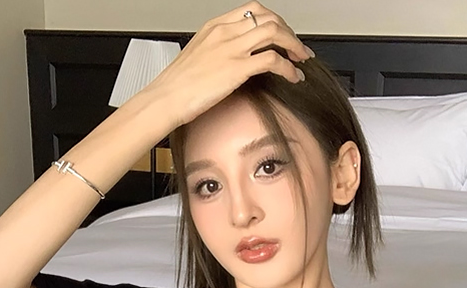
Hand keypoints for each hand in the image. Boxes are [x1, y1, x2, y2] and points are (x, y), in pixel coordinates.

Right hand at [142, 2, 313, 128]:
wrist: (166, 98)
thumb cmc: (177, 85)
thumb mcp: (198, 57)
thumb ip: (218, 52)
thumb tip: (234, 60)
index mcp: (215, 26)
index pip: (253, 11)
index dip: (274, 21)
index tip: (282, 34)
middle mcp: (225, 32)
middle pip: (268, 18)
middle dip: (288, 32)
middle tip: (296, 48)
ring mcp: (232, 49)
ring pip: (275, 33)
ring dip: (293, 45)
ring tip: (300, 59)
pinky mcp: (237, 69)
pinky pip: (273, 61)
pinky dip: (289, 68)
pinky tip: (293, 76)